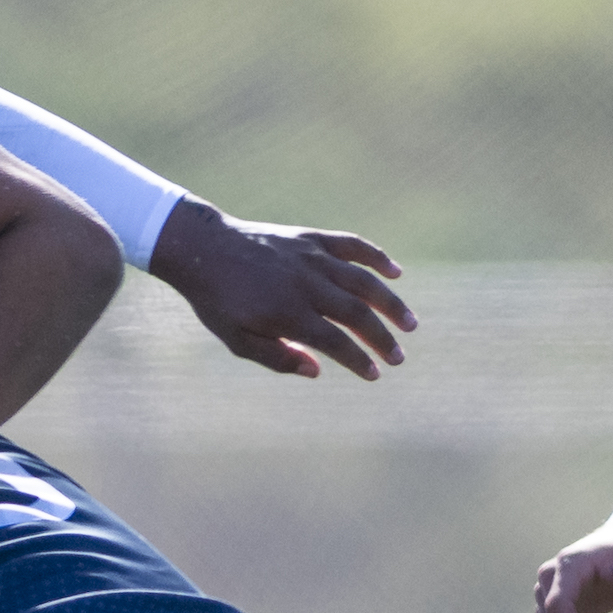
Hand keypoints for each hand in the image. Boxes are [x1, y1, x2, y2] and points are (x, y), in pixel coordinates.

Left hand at [149, 198, 413, 380]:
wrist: (201, 248)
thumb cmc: (217, 301)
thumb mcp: (236, 340)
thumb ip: (277, 358)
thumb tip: (318, 370)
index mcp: (287, 313)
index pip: (336, 341)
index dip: (359, 360)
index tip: (374, 374)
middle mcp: (305, 284)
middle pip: (357, 313)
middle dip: (382, 338)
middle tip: (399, 357)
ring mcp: (310, 258)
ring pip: (363, 280)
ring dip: (390, 303)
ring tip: (410, 323)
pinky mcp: (310, 238)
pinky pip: (351, 245)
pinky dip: (376, 256)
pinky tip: (396, 272)